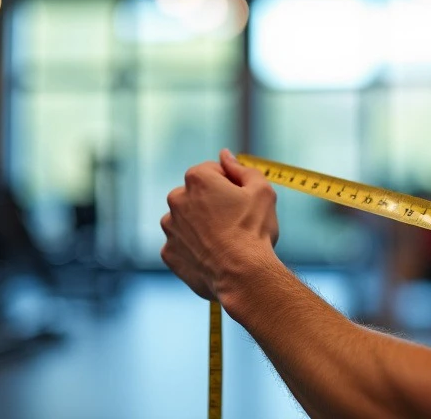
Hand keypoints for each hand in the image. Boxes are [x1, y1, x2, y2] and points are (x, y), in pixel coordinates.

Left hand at [160, 149, 279, 300]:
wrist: (243, 275)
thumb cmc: (253, 230)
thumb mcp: (262, 191)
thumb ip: (242, 168)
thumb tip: (226, 155)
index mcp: (197, 179)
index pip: (213, 170)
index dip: (232, 184)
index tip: (242, 201)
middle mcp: (176, 200)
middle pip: (196, 194)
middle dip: (212, 203)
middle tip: (236, 221)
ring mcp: (170, 228)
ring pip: (187, 220)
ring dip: (201, 225)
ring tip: (225, 241)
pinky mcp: (168, 253)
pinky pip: (182, 244)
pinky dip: (195, 248)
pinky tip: (214, 255)